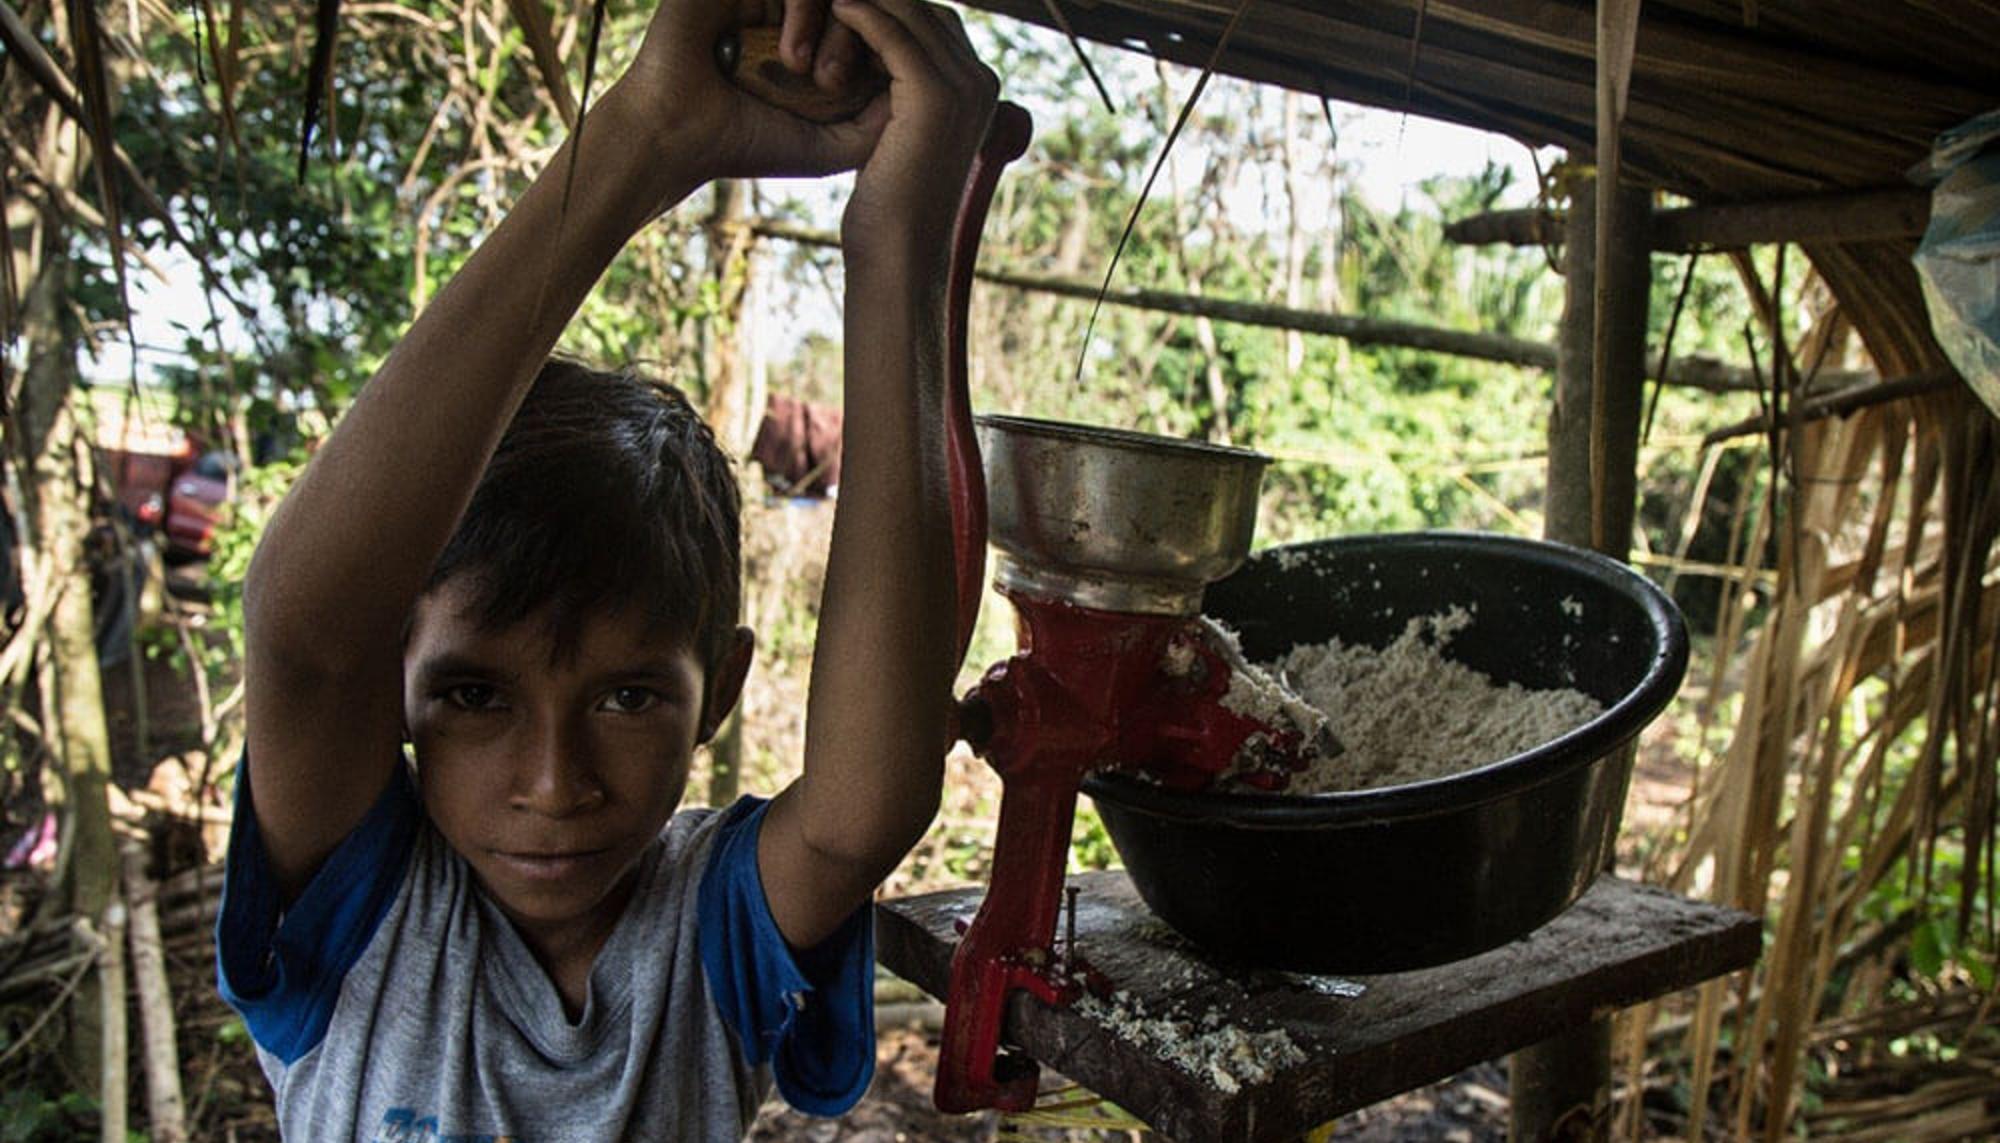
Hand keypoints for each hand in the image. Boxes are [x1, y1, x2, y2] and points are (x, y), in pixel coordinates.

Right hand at [606, 0, 881, 190]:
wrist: (678, 138)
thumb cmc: (749, 143)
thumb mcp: (833, 142)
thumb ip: (882, 121)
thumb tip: (931, 88)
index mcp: (818, 39)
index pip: (873, 26)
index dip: (890, 50)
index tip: (890, 89)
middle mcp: (793, 9)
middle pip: (861, 3)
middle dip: (869, 39)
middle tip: (845, 84)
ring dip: (837, 30)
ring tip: (816, 78)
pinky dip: (807, 10)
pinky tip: (790, 59)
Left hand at [829, 0, 998, 257]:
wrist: (898, 255)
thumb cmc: (888, 208)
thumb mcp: (896, 139)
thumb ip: (897, 98)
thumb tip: (867, 68)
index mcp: (978, 92)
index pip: (932, 23)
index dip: (889, 11)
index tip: (842, 10)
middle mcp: (982, 82)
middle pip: (924, 10)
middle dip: (879, 1)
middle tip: (828, 1)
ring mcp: (964, 87)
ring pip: (909, 12)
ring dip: (864, 2)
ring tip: (822, 1)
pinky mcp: (936, 96)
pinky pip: (893, 32)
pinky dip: (859, 15)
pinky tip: (832, 9)